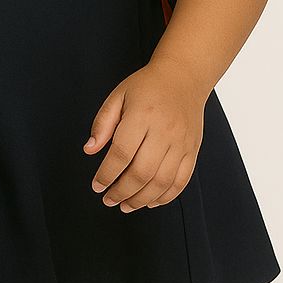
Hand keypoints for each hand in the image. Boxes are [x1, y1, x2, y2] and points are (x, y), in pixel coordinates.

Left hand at [84, 61, 206, 212]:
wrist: (184, 77)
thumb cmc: (147, 86)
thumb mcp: (118, 96)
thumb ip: (102, 123)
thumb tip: (89, 150)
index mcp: (141, 116)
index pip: (121, 153)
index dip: (106, 174)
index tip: (96, 186)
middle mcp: (164, 131)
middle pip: (141, 172)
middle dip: (121, 192)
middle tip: (108, 200)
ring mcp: (181, 143)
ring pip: (162, 181)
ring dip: (141, 199)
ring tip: (126, 205)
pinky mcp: (192, 150)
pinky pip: (181, 180)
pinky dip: (165, 196)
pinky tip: (150, 202)